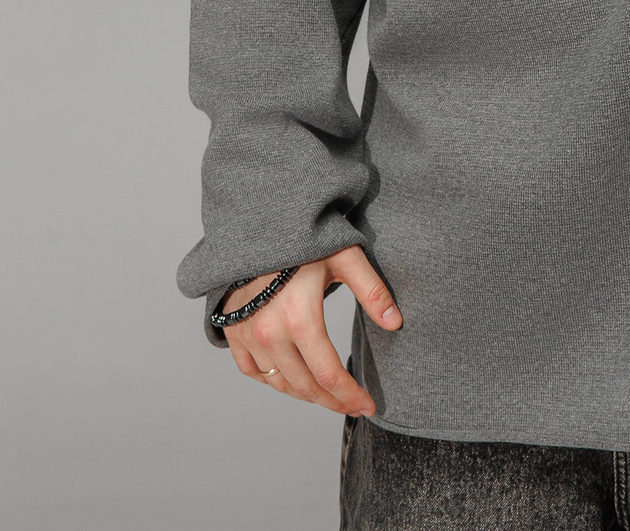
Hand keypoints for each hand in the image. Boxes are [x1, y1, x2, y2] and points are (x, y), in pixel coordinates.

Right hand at [222, 244, 401, 415]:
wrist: (256, 222)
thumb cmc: (305, 238)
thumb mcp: (345, 257)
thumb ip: (372, 291)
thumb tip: (397, 323)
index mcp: (299, 319)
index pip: (329, 376)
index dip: (350, 396)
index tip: (368, 406)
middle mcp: (269, 334)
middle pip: (305, 387)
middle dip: (333, 401)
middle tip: (353, 404)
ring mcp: (247, 335)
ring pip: (280, 384)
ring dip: (306, 394)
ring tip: (329, 394)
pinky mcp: (233, 332)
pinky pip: (254, 372)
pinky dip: (274, 382)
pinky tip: (292, 378)